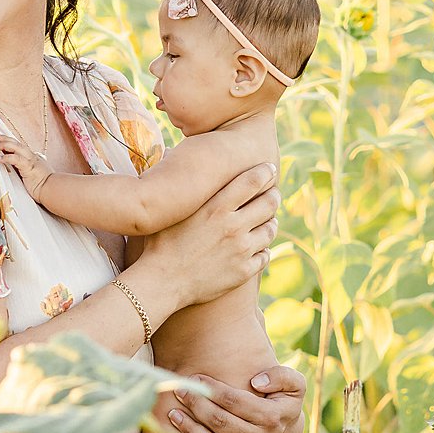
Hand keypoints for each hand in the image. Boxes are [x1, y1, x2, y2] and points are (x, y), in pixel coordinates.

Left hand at [0, 135, 49, 192]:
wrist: (53, 189)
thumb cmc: (45, 186)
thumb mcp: (34, 175)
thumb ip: (26, 171)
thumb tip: (16, 171)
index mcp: (33, 158)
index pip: (20, 147)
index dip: (11, 143)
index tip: (2, 140)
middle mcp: (32, 157)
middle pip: (18, 144)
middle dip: (6, 139)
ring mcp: (31, 161)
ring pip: (17, 148)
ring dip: (5, 145)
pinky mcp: (28, 167)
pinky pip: (16, 159)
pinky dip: (7, 157)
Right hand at [135, 164, 277, 310]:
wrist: (162, 282)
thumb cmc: (160, 243)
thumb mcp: (170, 209)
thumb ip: (178, 183)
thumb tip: (168, 150)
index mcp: (217, 207)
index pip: (253, 181)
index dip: (265, 172)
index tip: (269, 169)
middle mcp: (234, 226)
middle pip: (269, 203)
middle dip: (274, 195)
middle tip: (273, 193)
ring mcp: (241, 250)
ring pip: (270, 229)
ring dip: (271, 222)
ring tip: (267, 220)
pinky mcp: (243, 271)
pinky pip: (265, 255)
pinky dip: (263, 249)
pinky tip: (258, 247)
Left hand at [169, 366, 307, 432]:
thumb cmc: (283, 403)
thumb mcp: (294, 385)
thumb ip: (281, 376)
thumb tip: (257, 381)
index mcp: (273, 417)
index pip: (235, 402)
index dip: (212, 390)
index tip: (195, 379)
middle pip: (221, 423)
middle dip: (197, 405)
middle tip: (180, 392)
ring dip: (190, 431)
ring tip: (173, 415)